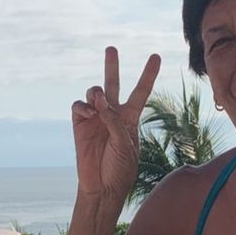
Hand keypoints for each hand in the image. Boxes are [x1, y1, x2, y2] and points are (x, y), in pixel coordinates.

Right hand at [71, 46, 160, 199]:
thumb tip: (99, 100)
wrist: (102, 187)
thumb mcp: (125, 144)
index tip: (156, 56)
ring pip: (94, 92)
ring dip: (96, 93)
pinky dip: (83, 106)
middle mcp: (112, 114)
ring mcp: (95, 118)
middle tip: (111, 48)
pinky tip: (89, 113)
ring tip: (99, 102)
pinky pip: (79, 106)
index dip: (148, 74)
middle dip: (111, 65)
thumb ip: (114, 120)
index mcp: (130, 118)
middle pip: (113, 83)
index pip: (141, 91)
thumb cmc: (120, 168)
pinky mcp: (79, 124)